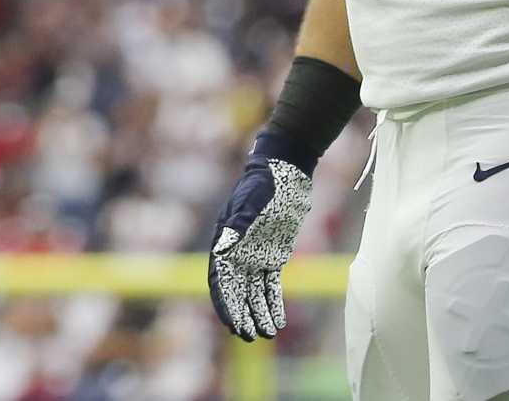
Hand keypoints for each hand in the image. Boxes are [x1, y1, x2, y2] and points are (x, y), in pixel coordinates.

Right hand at [208, 132, 313, 340]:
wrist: (286, 172)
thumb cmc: (266, 185)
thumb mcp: (253, 203)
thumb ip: (240, 225)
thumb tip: (223, 247)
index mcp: (226, 241)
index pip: (221, 280)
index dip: (225, 303)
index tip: (232, 324)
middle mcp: (237, 252)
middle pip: (236, 291)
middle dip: (241, 315)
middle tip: (249, 336)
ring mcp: (254, 255)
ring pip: (254, 292)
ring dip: (259, 314)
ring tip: (267, 335)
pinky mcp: (272, 256)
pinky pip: (270, 286)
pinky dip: (273, 303)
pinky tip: (279, 321)